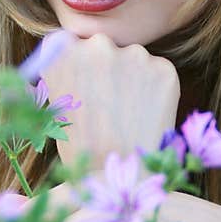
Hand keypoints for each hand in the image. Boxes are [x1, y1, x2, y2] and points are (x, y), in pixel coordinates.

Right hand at [40, 33, 179, 172]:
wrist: (114, 178)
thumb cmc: (79, 146)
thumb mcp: (56, 102)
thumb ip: (69, 70)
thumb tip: (78, 53)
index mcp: (61, 49)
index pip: (70, 43)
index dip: (77, 65)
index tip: (81, 87)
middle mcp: (97, 44)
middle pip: (103, 47)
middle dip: (106, 68)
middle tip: (107, 104)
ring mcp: (134, 53)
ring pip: (133, 59)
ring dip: (132, 77)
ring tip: (127, 115)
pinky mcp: (164, 68)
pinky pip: (158, 72)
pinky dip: (155, 89)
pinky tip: (146, 115)